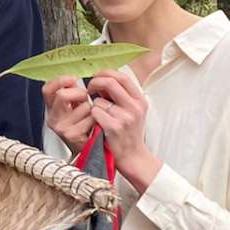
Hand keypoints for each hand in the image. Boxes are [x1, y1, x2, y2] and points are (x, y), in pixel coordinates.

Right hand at [43, 75, 93, 151]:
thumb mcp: (74, 107)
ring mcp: (61, 128)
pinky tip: (94, 126)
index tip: (72, 79)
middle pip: (62, 95)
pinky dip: (96, 119)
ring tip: (91, 117)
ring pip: (82, 106)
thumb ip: (72, 92)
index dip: (59, 81)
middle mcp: (53, 118)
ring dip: (92, 108)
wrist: (88, 150)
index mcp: (52, 109)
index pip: (47, 89)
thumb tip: (73, 80)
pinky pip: (90, 117)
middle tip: (86, 99)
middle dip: (79, 93)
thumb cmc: (83, 126)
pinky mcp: (72, 135)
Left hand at [86, 68, 159, 191]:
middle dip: (95, 83)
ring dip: (93, 106)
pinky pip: (95, 113)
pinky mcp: (114, 127)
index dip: (106, 73)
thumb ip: (121, 95)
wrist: (133, 156)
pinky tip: (97, 124)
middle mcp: (134, 107)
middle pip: (110, 83)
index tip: (97, 76)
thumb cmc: (129, 133)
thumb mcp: (133, 111)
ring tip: (99, 116)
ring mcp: (125, 117)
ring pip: (98, 100)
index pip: (122, 76)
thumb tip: (101, 79)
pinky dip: (92, 117)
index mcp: (140, 100)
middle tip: (89, 89)